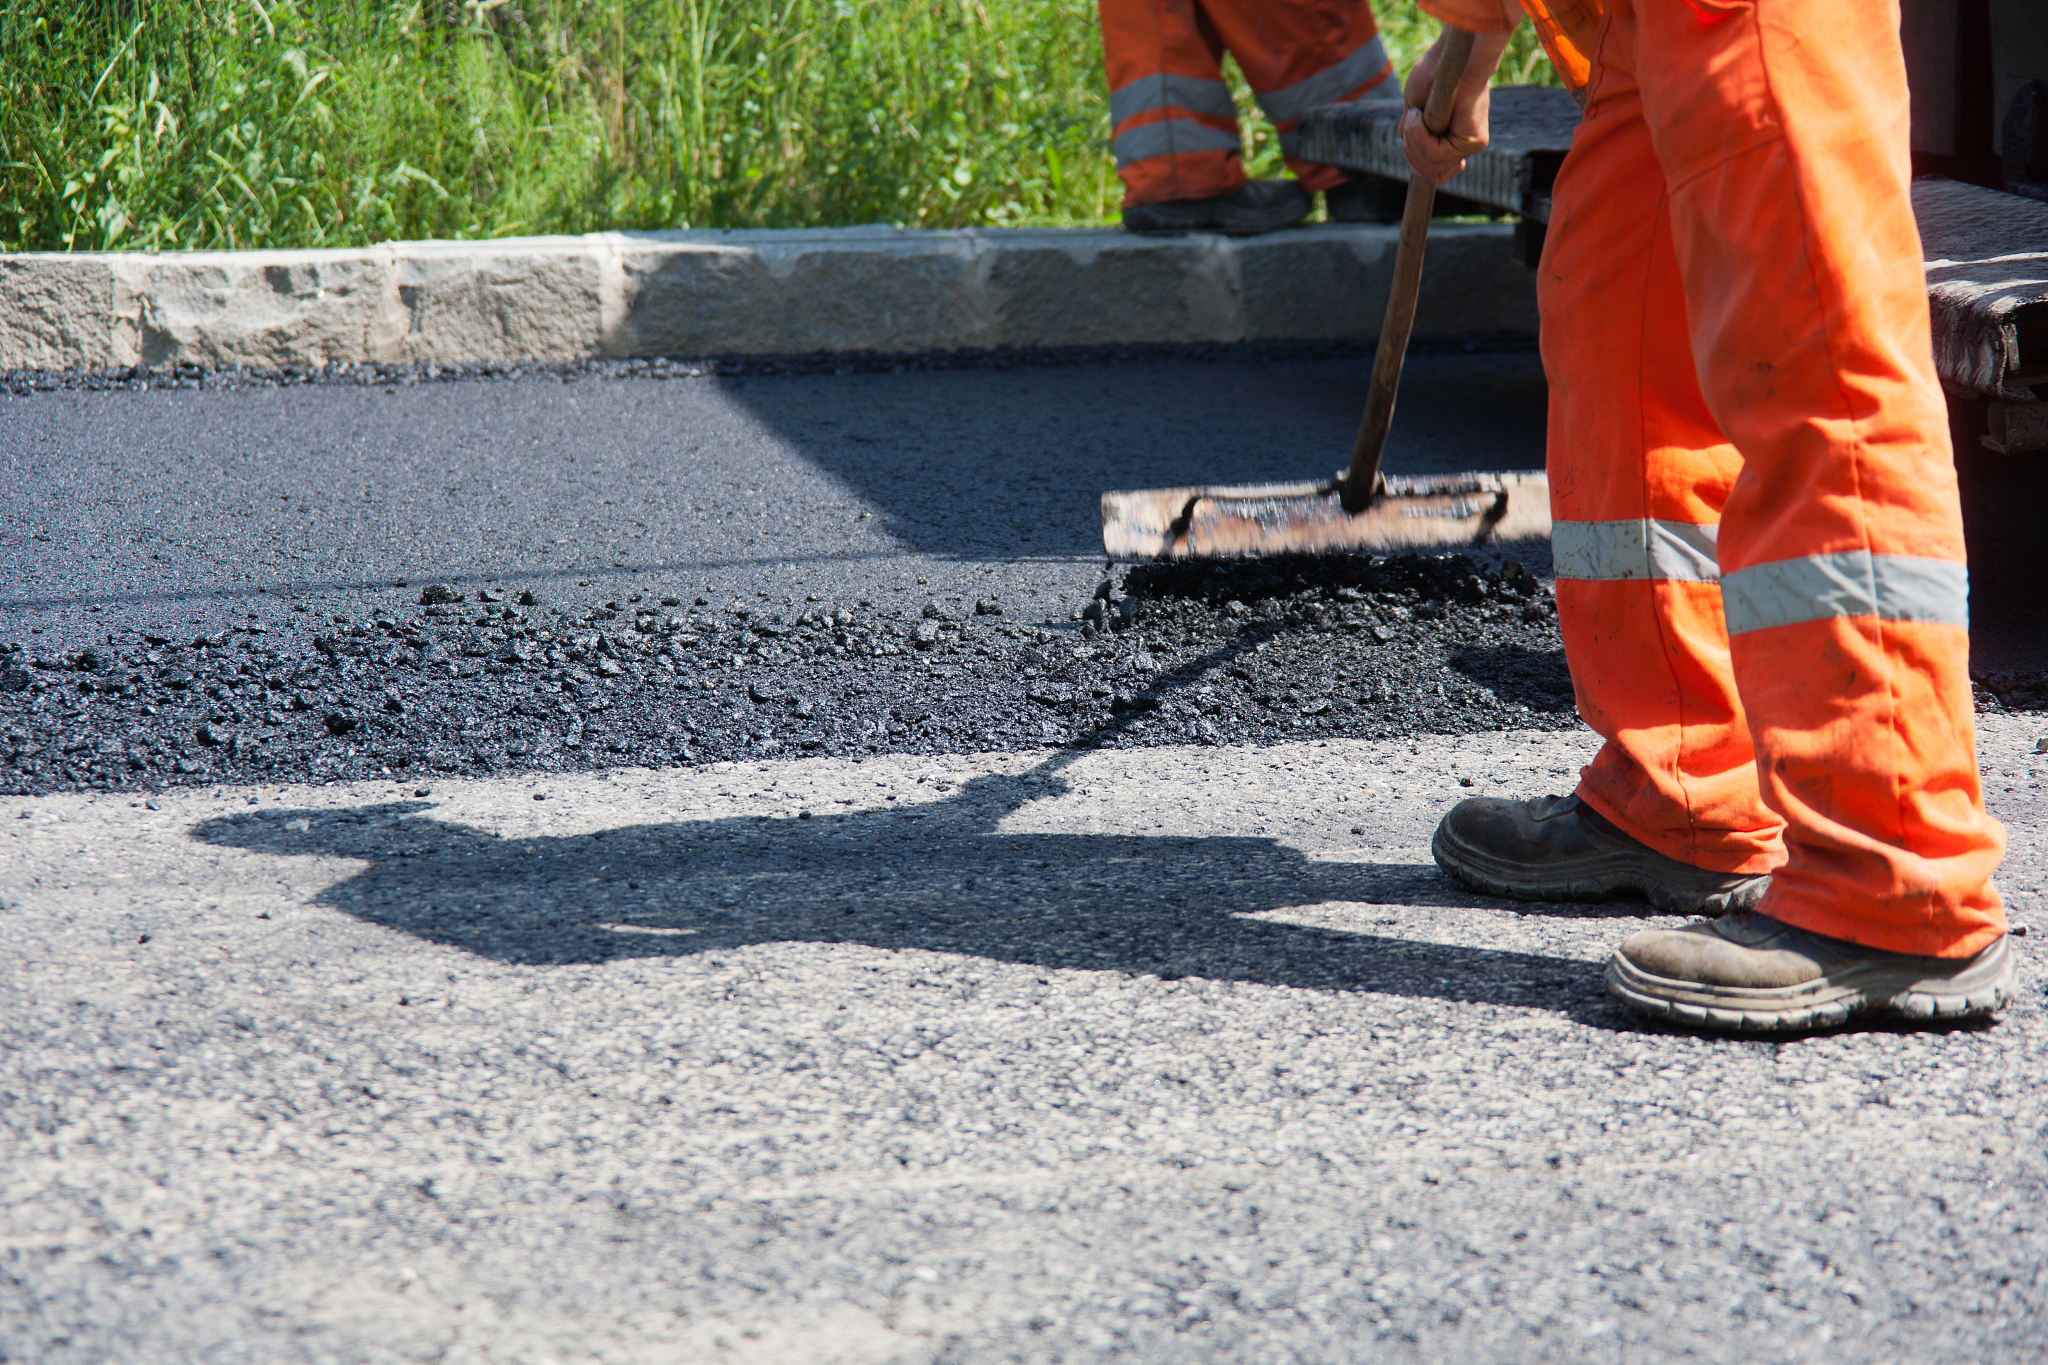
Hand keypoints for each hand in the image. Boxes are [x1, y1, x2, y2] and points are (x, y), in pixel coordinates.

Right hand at [1400, 29, 1512, 185]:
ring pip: (1432, 167)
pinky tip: (1418, 117)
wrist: (1453, 57)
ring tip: (1413, 116)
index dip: (1416, 161)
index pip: (1434, 172)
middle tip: (1410, 121)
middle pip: (1431, 174)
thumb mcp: (1415, 109)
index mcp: (1452, 141)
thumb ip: (1412, 131)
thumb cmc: (1434, 74)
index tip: (1411, 136)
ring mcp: (1470, 146)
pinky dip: (1420, 138)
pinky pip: (1436, 155)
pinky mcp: (1473, 142)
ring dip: (1413, 143)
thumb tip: (1407, 150)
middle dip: (1411, 151)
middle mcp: (1463, 147)